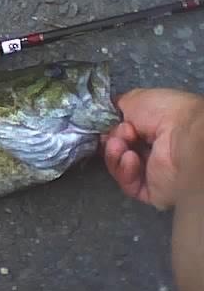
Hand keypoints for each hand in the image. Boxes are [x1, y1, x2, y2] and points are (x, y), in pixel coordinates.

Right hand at [101, 88, 203, 209]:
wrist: (183, 136)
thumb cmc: (165, 112)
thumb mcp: (136, 99)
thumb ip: (119, 106)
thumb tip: (109, 116)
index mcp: (155, 128)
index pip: (124, 132)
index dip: (111, 128)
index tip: (106, 124)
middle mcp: (154, 150)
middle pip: (118, 148)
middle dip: (112, 140)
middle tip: (118, 135)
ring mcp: (152, 172)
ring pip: (119, 166)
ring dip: (114, 154)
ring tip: (120, 145)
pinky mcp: (149, 191)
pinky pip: (127, 182)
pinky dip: (124, 169)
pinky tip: (130, 157)